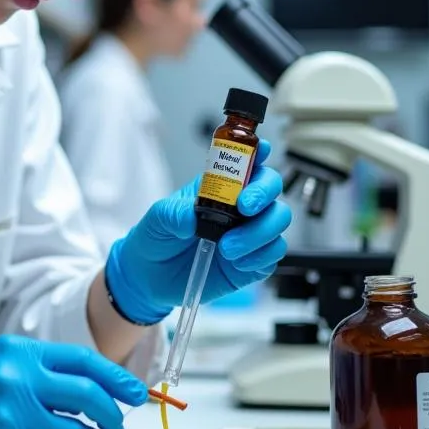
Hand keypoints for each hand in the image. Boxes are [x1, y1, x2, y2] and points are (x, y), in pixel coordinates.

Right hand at [0, 335, 147, 428]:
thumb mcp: (3, 361)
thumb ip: (46, 371)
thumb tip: (100, 391)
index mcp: (21, 353)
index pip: (84, 362)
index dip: (117, 379)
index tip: (137, 392)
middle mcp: (19, 381)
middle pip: (88, 399)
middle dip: (112, 416)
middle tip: (116, 427)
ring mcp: (11, 417)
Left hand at [104, 139, 291, 324]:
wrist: (150, 278)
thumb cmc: (156, 239)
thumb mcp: (157, 219)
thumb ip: (173, 213)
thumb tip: (191, 219)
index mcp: (217, 187)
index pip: (244, 163)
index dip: (257, 152)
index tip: (260, 150)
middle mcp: (238, 208)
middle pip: (271, 187)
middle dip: (263, 193)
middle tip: (244, 207)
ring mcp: (249, 234)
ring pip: (278, 220)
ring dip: (258, 232)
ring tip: (226, 248)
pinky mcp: (252, 262)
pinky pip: (273, 254)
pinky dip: (259, 257)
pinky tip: (237, 263)